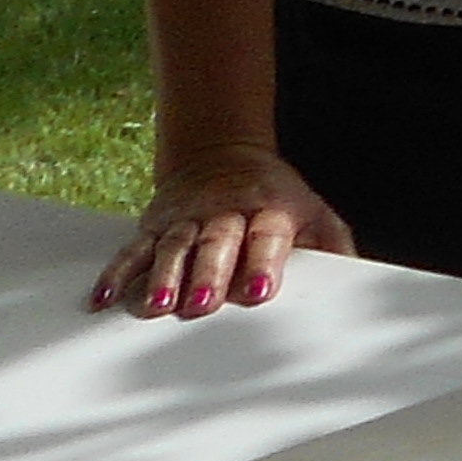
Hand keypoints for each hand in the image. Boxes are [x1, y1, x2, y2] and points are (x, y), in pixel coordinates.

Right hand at [94, 145, 357, 320]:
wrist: (224, 153)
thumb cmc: (277, 198)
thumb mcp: (313, 213)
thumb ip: (333, 246)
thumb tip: (358, 281)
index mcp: (269, 209)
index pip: (267, 236)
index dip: (263, 263)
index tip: (260, 292)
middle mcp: (225, 212)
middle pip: (216, 242)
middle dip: (209, 273)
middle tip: (201, 304)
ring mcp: (187, 217)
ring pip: (174, 247)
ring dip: (164, 277)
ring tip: (157, 307)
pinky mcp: (155, 223)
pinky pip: (134, 249)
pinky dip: (117, 273)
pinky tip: (104, 299)